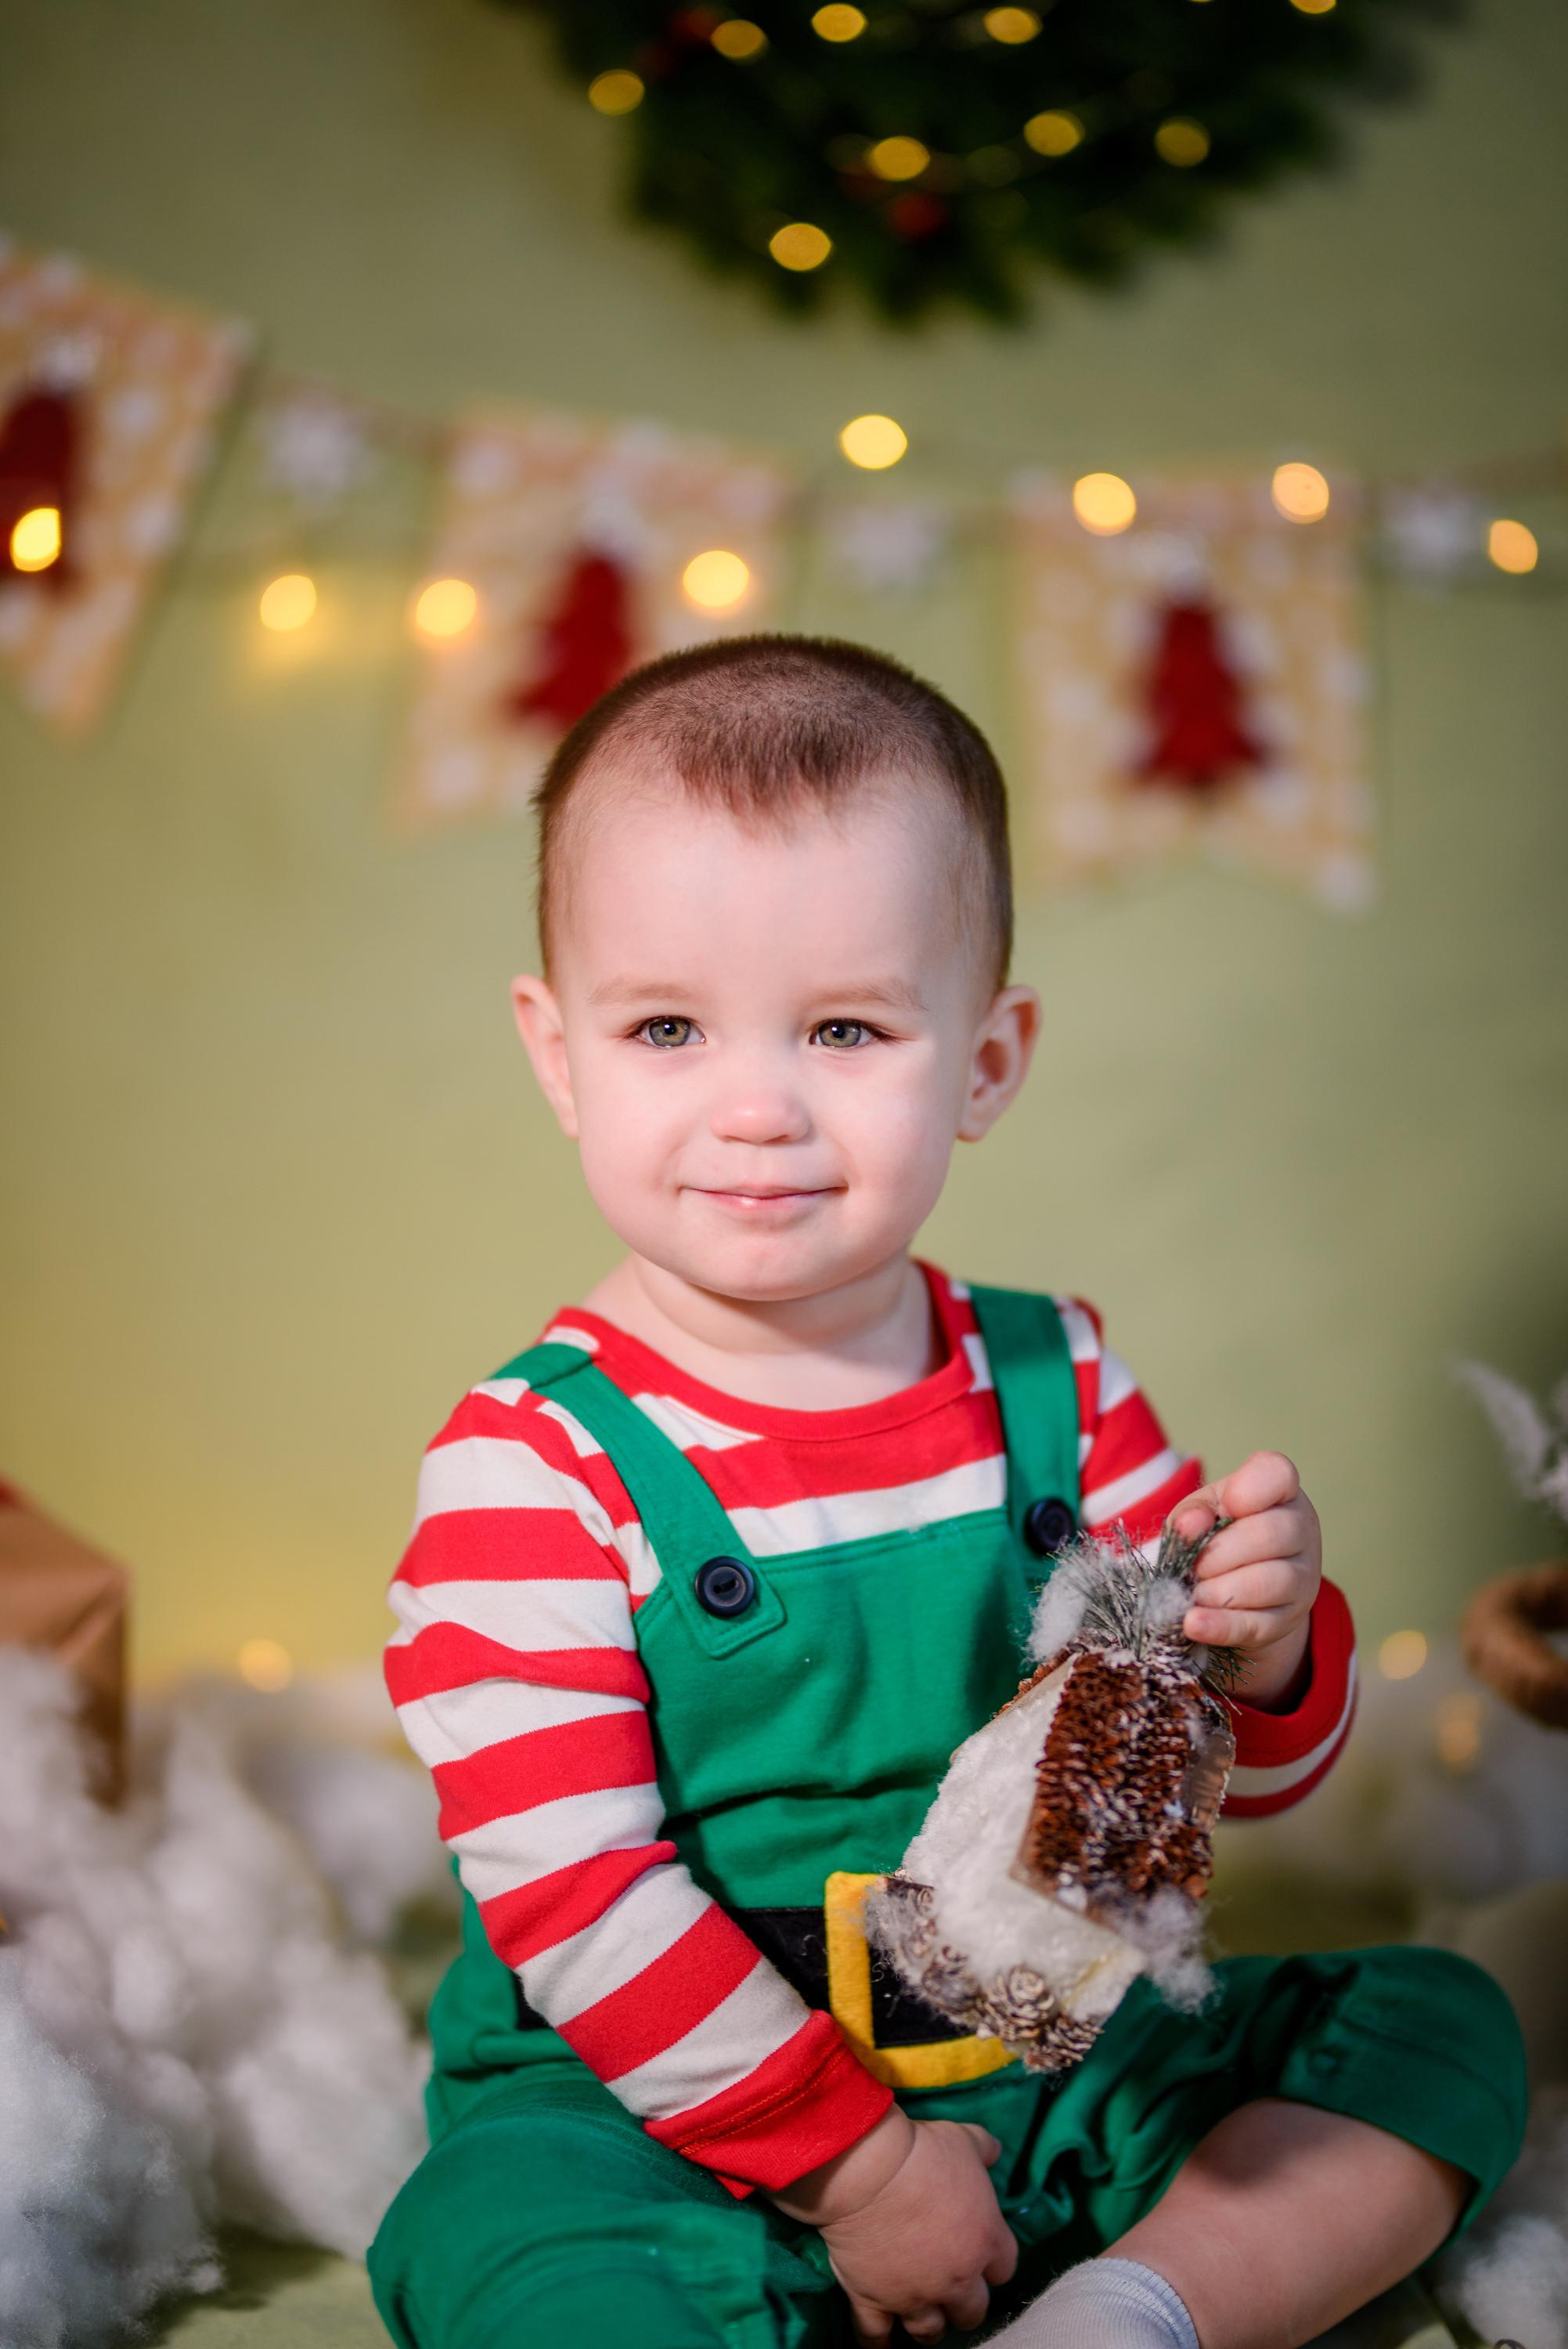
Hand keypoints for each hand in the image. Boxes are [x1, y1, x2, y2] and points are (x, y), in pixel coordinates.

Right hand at [769, 2105, 1017, 2342]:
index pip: (1005, 2269)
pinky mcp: (873, 2301)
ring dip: (929, 2325)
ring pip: (931, 2332)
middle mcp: (956, 2278)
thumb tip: (994, 2151)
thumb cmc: (922, 2151)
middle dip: (964, 2302)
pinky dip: (878, 2342)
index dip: (992, 2262)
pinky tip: (882, 2341)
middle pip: (972, 2312)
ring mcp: (914, 2295)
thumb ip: (984, 2149)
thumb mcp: (963, 2139)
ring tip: (922, 2316)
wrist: (868, 2170)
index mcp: (985, 2239)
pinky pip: (875, 2338)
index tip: (980, 2253)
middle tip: (951, 2288)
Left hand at [1173, 1450, 1321, 1709]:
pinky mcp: (1287, 1620)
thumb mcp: (1201, 1514)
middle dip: (1219, 1552)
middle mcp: (1301, 1529)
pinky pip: (1257, 1624)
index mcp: (1280, 1491)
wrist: (1233, 1587)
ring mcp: (1302, 1578)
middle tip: (1194, 1565)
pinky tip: (1193, 1624)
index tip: (1227, 1505)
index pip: (1279, 1474)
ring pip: (1269, 1582)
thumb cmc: (1218, 1535)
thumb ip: (1193, 1514)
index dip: (1250, 1489)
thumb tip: (1191, 1525)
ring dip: (1219, 1590)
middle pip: (1270, 1534)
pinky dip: (1221, 1625)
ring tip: (1193, 1593)